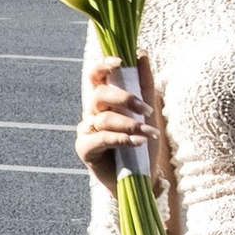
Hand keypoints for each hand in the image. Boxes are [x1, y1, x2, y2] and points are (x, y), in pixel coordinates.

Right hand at [76, 52, 179, 234]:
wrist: (142, 179)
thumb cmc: (143, 146)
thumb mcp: (148, 114)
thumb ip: (145, 85)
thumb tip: (142, 55)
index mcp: (103, 101)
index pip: (95, 77)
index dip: (103, 65)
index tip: (120, 61)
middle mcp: (91, 113)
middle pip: (99, 93)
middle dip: (125, 98)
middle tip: (148, 110)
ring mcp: (86, 131)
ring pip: (104, 117)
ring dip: (130, 123)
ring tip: (149, 132)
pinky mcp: (85, 149)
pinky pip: (101, 138)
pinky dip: (122, 138)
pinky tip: (139, 141)